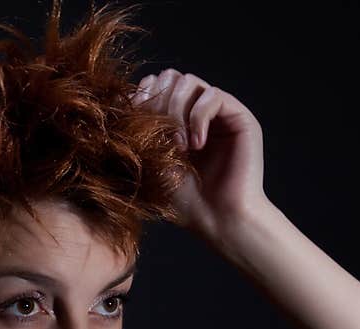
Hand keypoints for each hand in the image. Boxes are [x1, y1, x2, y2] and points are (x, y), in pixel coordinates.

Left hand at [129, 69, 268, 244]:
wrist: (219, 221)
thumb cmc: (186, 201)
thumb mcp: (151, 162)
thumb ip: (139, 131)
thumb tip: (119, 101)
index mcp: (177, 120)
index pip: (154, 85)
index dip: (143, 100)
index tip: (139, 130)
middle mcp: (199, 112)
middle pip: (169, 76)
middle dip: (159, 103)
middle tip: (162, 140)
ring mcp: (220, 113)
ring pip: (188, 81)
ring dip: (176, 111)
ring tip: (180, 147)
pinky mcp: (240, 118)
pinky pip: (212, 95)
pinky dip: (199, 117)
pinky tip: (197, 145)